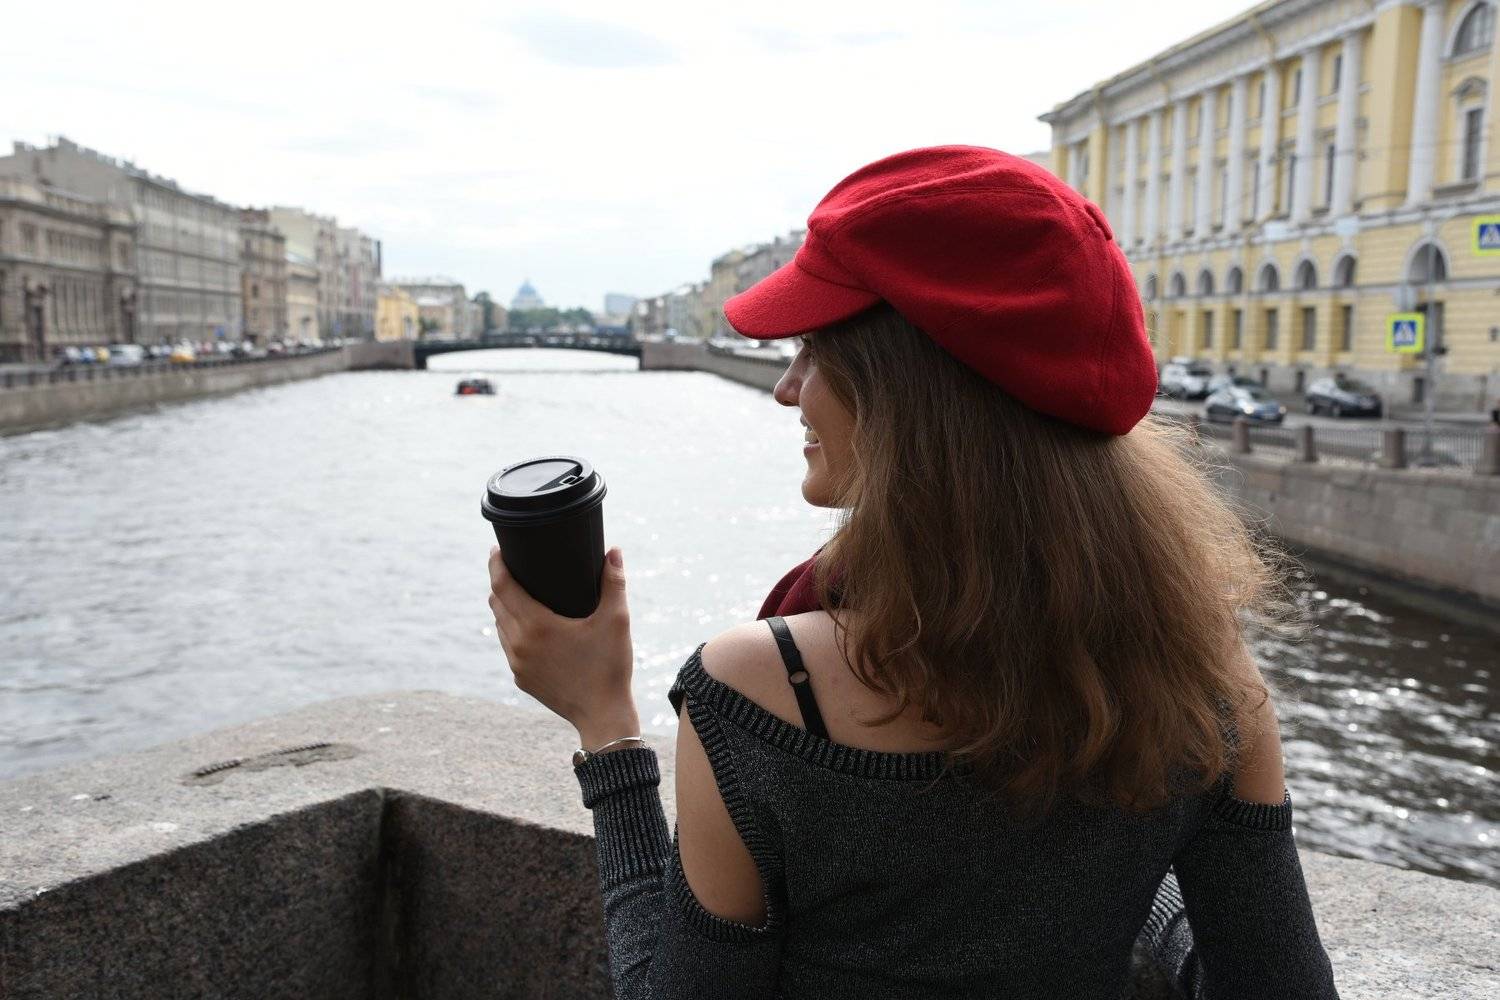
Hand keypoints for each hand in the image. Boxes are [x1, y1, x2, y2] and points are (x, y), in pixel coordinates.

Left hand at [487, 545, 638, 742]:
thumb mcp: (616, 621)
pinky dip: (512, 630)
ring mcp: (517, 664)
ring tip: (517, 592)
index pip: (502, 586)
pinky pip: (508, 646)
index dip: (495, 564)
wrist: (603, 715)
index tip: (497, 549)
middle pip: (496, 603)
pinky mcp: (521, 679)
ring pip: (500, 625)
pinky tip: (526, 626)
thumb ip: (614, 582)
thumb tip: (614, 550)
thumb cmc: (609, 666)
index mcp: (536, 625)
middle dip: (499, 581)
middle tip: (510, 565)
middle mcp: (518, 644)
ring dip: (504, 606)